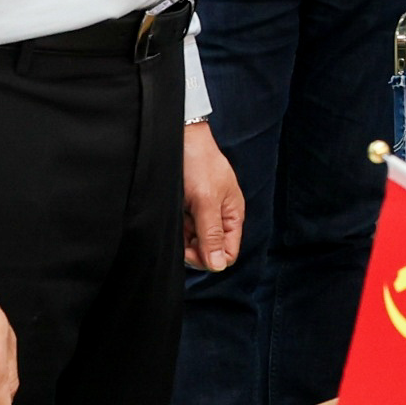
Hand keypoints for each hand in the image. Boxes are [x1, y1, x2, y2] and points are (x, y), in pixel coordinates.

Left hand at [182, 119, 246, 271]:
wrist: (180, 138)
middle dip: (194, 249)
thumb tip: (219, 266)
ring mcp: (202, 214)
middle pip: (210, 251)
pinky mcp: (187, 209)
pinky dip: (176, 227)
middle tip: (180, 233)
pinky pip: (183, 230)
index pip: (228, 254)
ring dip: (183, 237)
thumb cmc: (199, 163)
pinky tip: (172, 214)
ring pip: (194, 242)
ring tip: (176, 217)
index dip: (210, 258)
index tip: (191, 248)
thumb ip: (211, 234)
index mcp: (233, 216)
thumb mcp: (206, 200)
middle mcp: (219, 218)